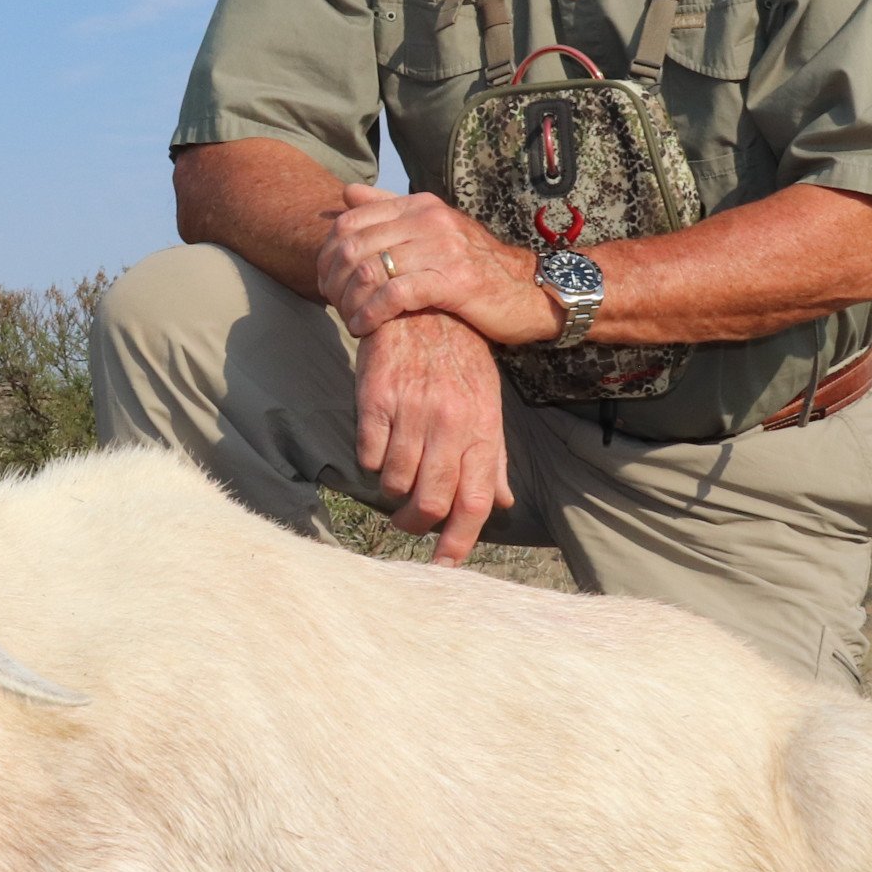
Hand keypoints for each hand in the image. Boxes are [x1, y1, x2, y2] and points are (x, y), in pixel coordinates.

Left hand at [320, 183, 561, 344]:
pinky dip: (370, 313)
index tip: (325, 281)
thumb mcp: (433, 229)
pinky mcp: (452, 281)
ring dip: (348, 300)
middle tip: (332, 304)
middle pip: (353, 246)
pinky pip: (394, 294)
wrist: (529, 291)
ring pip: (369, 270)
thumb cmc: (474, 265)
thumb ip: (389, 209)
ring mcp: (442, 249)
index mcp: (419, 205)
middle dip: (333, 279)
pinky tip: (364, 327)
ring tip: (347, 319)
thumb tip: (348, 193)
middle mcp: (429, 220)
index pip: (350, 221)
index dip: (327, 253)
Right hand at [355, 311, 514, 565]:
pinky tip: (378, 444)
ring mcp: (412, 412)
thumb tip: (501, 504)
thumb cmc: (459, 359)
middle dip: (415, 525)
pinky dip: (372, 461)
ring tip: (395, 477)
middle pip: (431, 501)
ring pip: (396, 482)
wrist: (423, 304)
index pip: (475, 501)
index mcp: (481, 429)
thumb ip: (493, 457)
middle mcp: (449, 424)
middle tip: (407, 523)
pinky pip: (369, 455)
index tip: (443, 566)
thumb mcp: (488, 403)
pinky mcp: (376, 400)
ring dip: (393, 491)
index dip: (458, 542)